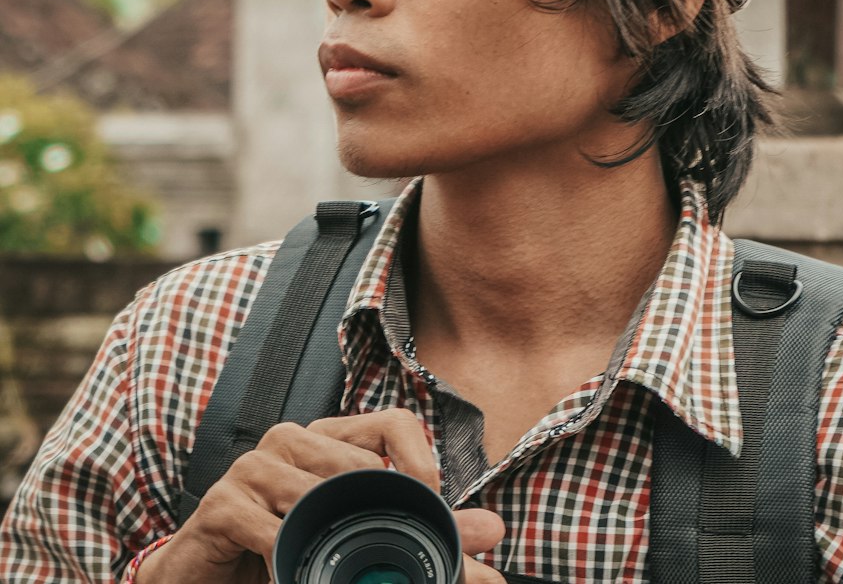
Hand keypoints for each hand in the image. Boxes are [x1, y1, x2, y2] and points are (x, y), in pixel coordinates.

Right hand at [136, 409, 505, 583]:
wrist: (201, 578)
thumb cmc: (283, 548)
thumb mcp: (353, 536)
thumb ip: (424, 531)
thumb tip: (495, 531)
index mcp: (331, 440)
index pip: (392, 421)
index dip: (419, 456)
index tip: (433, 499)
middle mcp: (294, 441)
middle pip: (361, 465)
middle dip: (386, 518)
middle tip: (390, 554)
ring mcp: (256, 467)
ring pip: (319, 498)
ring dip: (333, 544)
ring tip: (332, 566)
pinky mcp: (224, 504)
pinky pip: (271, 530)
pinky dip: (289, 561)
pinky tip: (291, 575)